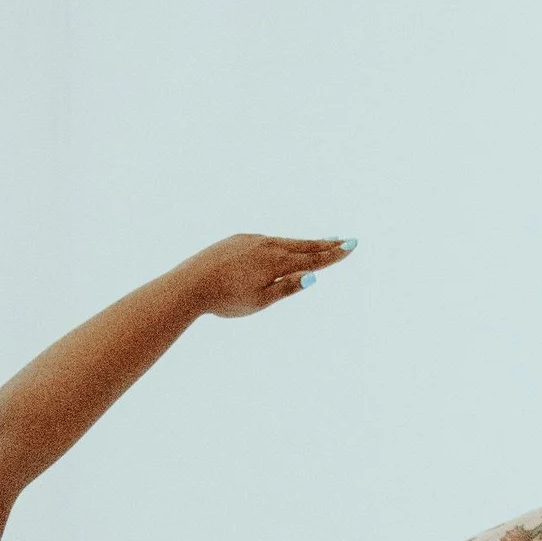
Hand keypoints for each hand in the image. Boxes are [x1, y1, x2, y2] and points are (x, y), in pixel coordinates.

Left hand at [188, 235, 352, 318]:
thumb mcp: (260, 301)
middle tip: (344, 239)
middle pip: (302, 245)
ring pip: (285, 241)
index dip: (334, 255)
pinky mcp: (238, 240)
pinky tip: (283, 247)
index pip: (312, 259)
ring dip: (305, 242)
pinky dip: (282, 243)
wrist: (189, 284)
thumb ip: (287, 287)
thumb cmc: (225, 299)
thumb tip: (313, 276)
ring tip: (320, 241)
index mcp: (276, 262)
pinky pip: (267, 241)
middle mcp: (267, 245)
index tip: (352, 245)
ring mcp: (252, 240)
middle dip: (325, 244)